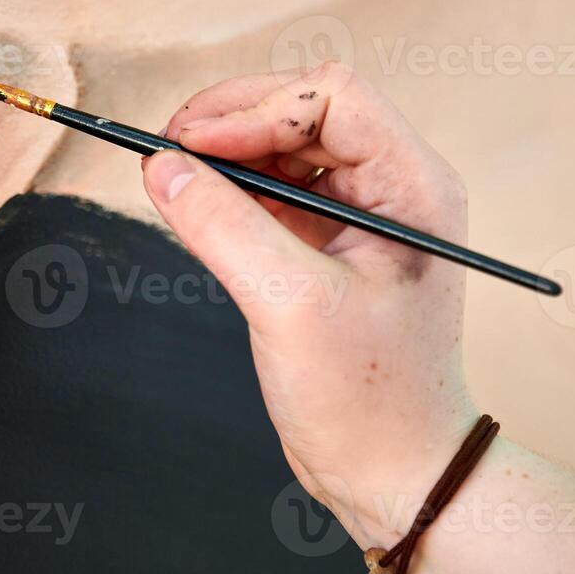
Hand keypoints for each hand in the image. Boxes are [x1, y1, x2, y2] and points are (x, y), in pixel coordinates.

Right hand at [141, 62, 476, 544]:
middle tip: (168, 151)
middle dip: (233, 123)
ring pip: (283, 147)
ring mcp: (358, 215)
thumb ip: (224, 225)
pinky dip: (230, 189)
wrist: (395, 475)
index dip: (257, 108)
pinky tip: (195, 205)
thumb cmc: (371, 399)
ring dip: (226, 154)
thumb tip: (162, 166)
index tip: (193, 143)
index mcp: (412, 185)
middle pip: (303, 110)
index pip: (332, 98)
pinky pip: (273, 190)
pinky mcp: (326, 244)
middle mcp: (392, 187)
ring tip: (173, 176)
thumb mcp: (291, 305)